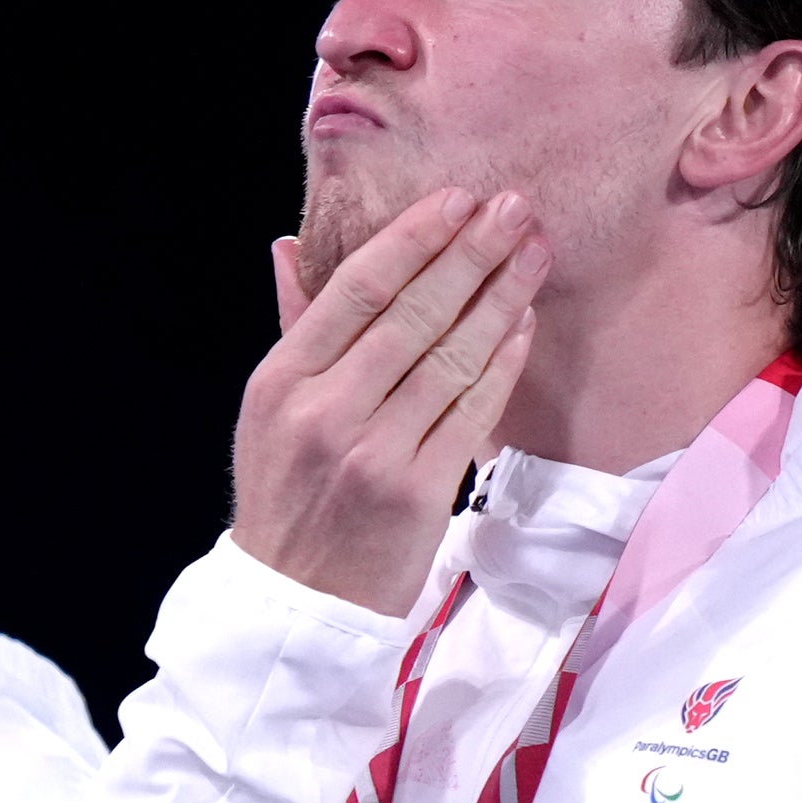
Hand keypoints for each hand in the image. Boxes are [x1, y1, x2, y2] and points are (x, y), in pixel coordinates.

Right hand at [231, 189, 547, 614]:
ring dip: (499, 298)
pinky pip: (473, 411)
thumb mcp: (268, 410)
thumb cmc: (287, 494)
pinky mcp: (419, 492)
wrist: (297, 601)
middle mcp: (325, 412)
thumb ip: (293, 327)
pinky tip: (522, 324)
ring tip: (532, 254)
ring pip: (451, 358)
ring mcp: (373, 453)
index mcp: (280, 381)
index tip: (455, 201)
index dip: (410, 240)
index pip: (353, 291)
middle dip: (469, 255)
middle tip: (513, 209)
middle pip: (412, 315)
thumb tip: (288, 246)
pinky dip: (501, 363)